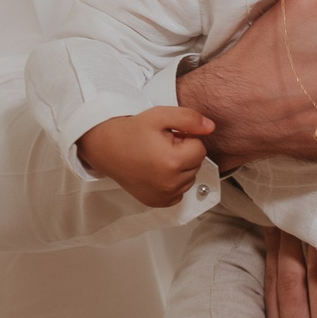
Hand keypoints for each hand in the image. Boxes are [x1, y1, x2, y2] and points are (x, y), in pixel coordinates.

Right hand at [77, 108, 212, 207]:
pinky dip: (173, 182)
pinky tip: (157, 171)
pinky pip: (179, 192)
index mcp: (172, 162)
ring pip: (189, 179)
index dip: (186, 138)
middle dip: (184, 153)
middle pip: (196, 165)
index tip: (168, 136)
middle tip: (161, 146)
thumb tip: (211, 127)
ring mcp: (163, 196)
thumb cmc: (131, 131)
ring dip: (180, 168)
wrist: (105, 147)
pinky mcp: (157, 202)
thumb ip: (190, 119)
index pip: (200, 149)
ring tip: (157, 158)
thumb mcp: (160, 115)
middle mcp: (169, 184)